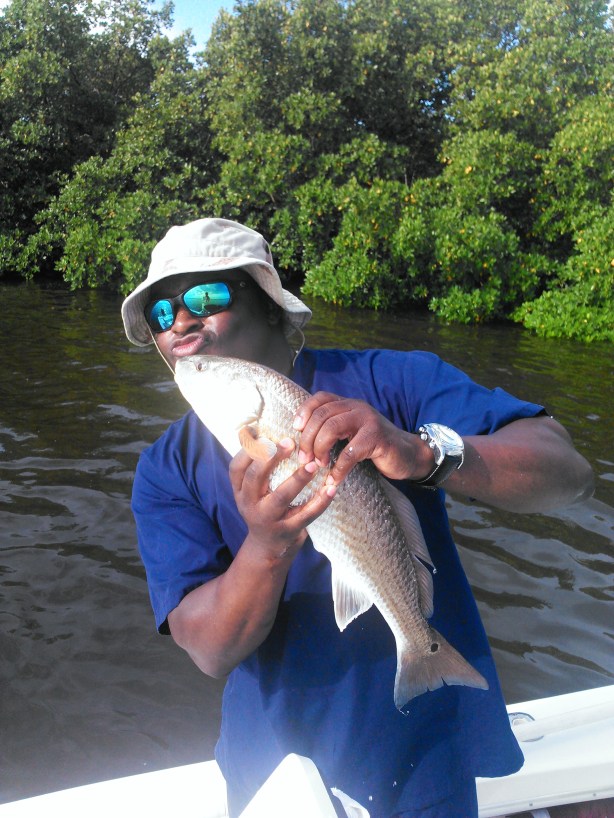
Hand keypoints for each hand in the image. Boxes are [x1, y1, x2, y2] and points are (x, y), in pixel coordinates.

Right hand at [229, 437, 336, 559]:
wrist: (268, 548)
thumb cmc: (263, 507)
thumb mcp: (251, 489)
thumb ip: (255, 465)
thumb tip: (256, 429)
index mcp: (239, 491)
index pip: (236, 468)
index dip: (248, 450)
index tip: (264, 433)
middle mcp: (249, 505)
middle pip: (255, 479)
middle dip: (270, 458)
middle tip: (289, 442)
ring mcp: (268, 519)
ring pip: (281, 497)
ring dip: (298, 479)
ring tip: (313, 465)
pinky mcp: (288, 531)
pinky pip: (306, 515)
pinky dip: (320, 502)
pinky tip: (331, 489)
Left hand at [292, 392, 431, 485]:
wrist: (408, 454)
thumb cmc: (374, 446)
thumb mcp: (351, 432)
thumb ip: (332, 429)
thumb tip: (302, 439)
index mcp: (348, 404)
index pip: (320, 398)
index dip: (304, 412)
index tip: (295, 430)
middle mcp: (357, 407)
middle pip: (322, 415)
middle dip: (308, 438)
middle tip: (305, 459)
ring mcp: (368, 420)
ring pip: (332, 428)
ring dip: (319, 449)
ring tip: (319, 465)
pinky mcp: (377, 438)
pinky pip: (350, 453)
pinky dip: (338, 469)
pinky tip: (334, 479)